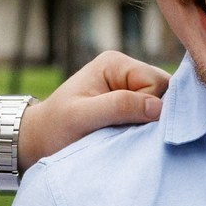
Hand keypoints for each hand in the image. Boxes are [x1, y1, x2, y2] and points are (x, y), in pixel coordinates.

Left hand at [20, 51, 168, 164]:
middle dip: (154, 118)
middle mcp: (127, 71)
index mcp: (116, 63)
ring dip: (151, 127)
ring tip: (127, 139)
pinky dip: (147, 132)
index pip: (156, 83)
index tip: (132, 129)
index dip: (152, 109)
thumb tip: (158, 107)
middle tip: (130, 136)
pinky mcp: (131, 107)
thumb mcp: (82, 117)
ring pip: (163, 108)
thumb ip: (118, 107)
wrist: (39, 142)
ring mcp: (130, 89)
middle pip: (165, 93)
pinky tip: (132, 140)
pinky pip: (155, 118)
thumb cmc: (55, 128)